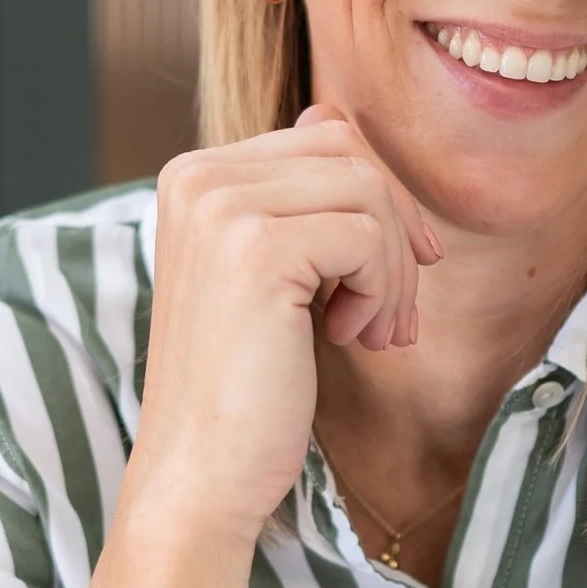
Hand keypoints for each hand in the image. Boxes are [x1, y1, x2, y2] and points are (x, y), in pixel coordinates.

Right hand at [126, 108, 440, 551]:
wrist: (199, 474)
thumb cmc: (243, 384)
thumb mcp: (270, 270)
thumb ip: (295, 194)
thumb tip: (334, 113)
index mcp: (193, 175)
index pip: (325, 138)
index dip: (377, 204)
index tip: (388, 278)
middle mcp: (197, 177)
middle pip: (350, 155)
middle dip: (393, 231)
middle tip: (391, 316)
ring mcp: (221, 209)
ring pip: (368, 192)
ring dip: (393, 270)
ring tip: (371, 332)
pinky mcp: (256, 249)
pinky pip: (370, 236)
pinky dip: (382, 292)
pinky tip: (348, 338)